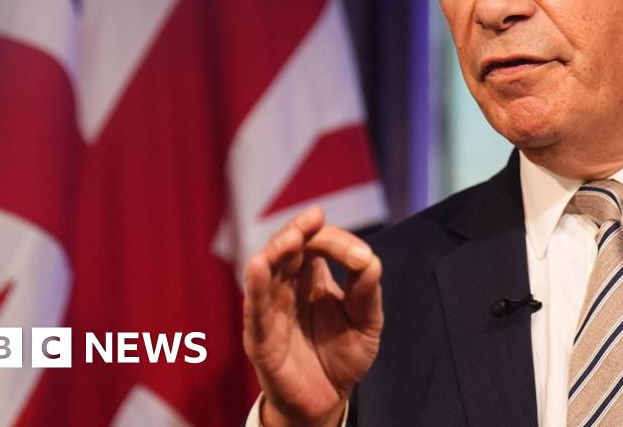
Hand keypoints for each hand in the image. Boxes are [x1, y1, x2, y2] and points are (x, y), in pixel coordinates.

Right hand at [243, 207, 382, 426]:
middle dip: (296, 232)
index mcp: (312, 277)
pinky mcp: (261, 339)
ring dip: (275, 252)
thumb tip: (367, 258)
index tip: (358, 255)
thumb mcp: (367, 320)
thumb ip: (367, 290)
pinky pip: (254, 309)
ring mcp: (271, 311)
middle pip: (285, 249)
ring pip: (265, 272)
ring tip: (290, 239)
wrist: (328, 400)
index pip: (315, 244)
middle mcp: (287, 287)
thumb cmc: (343, 354)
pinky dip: (255, 287)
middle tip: (311, 221)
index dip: (332, 240)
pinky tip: (258, 266)